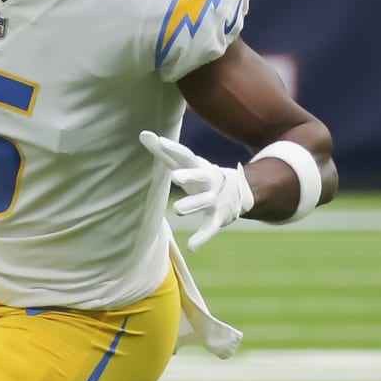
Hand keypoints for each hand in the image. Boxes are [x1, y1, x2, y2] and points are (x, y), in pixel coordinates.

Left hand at [139, 130, 252, 251]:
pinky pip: (210, 228)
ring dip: (192, 205)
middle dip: (189, 176)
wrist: (238, 190)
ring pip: (204, 201)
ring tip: (177, 210)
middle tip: (175, 178)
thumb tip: (142, 133)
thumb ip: (164, 151)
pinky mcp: (218, 217)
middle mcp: (208, 180)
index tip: (159, 141)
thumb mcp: (184, 163)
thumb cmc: (199, 174)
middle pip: (199, 176)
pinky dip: (202, 237)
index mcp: (198, 166)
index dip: (172, 148)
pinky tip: (191, 246)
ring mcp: (214, 199)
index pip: (185, 155)